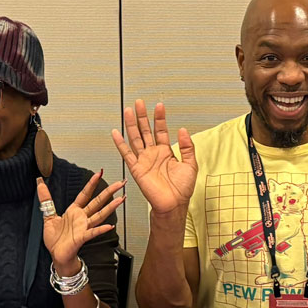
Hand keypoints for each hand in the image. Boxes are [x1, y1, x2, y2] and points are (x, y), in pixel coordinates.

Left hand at [39, 172, 123, 270]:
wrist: (56, 255)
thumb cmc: (56, 239)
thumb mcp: (48, 215)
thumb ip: (45, 198)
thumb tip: (40, 183)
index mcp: (74, 211)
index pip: (85, 194)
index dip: (92, 183)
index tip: (99, 173)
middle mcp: (81, 218)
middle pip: (98, 201)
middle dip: (109, 191)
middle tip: (120, 183)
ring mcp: (83, 227)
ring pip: (99, 215)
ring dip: (110, 207)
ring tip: (120, 199)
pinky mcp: (81, 238)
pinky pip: (92, 233)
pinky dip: (100, 230)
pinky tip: (109, 226)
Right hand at [111, 100, 195, 217]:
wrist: (173, 205)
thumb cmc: (182, 189)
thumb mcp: (190, 164)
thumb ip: (188, 147)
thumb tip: (183, 130)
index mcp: (166, 152)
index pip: (161, 130)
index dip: (159, 118)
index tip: (159, 106)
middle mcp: (153, 154)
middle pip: (145, 130)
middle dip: (142, 116)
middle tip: (140, 103)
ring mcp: (144, 160)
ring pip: (135, 138)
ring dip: (131, 124)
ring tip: (128, 111)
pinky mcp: (136, 169)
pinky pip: (126, 154)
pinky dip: (120, 144)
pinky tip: (116, 133)